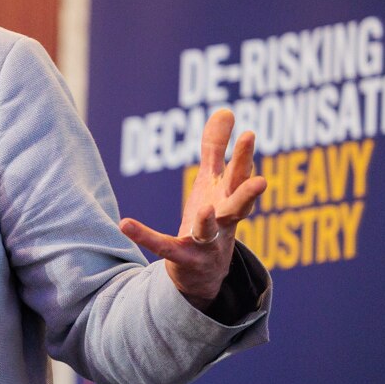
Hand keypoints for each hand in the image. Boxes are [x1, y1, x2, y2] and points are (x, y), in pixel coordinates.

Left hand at [119, 109, 266, 309]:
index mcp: (228, 199)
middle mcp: (224, 221)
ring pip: (210, 232)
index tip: (247, 135)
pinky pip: (163, 247)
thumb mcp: (212, 182)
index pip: (239, 175)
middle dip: (247, 192)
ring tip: (205, 210)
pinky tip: (125, 224)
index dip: (243, 156)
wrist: (204, 272)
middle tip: (260, 180)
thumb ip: (217, 148)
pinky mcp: (182, 258)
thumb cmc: (212, 219)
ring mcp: (206, 242)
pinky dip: (145, 236)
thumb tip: (226, 110)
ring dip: (209, 222)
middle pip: (237, 204)